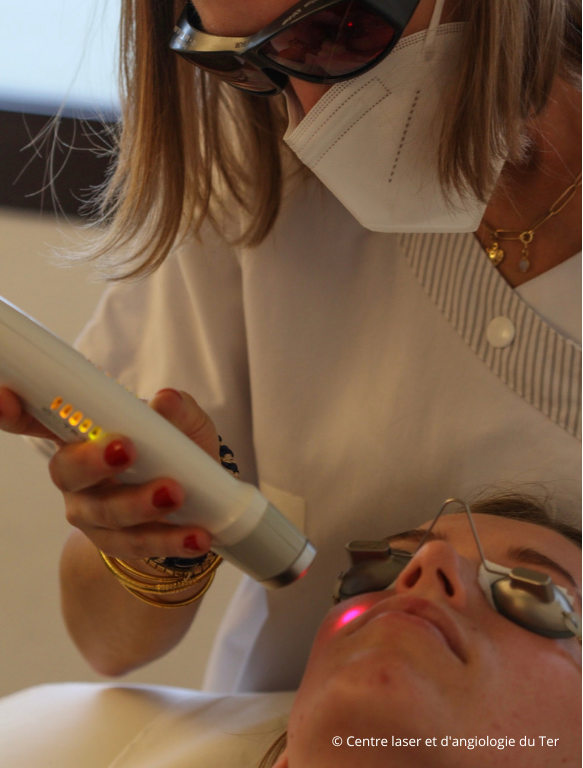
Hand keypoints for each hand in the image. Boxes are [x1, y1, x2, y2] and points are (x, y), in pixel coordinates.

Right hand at [0, 387, 215, 559]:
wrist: (193, 507)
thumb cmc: (178, 453)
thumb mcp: (185, 426)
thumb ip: (177, 411)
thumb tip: (166, 401)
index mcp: (82, 434)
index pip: (36, 418)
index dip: (12, 409)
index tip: (6, 398)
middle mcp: (76, 474)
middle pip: (67, 470)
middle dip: (93, 461)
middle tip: (124, 448)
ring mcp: (92, 513)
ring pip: (106, 513)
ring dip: (140, 504)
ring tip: (175, 493)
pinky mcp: (117, 545)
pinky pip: (139, 545)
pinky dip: (170, 541)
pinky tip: (195, 537)